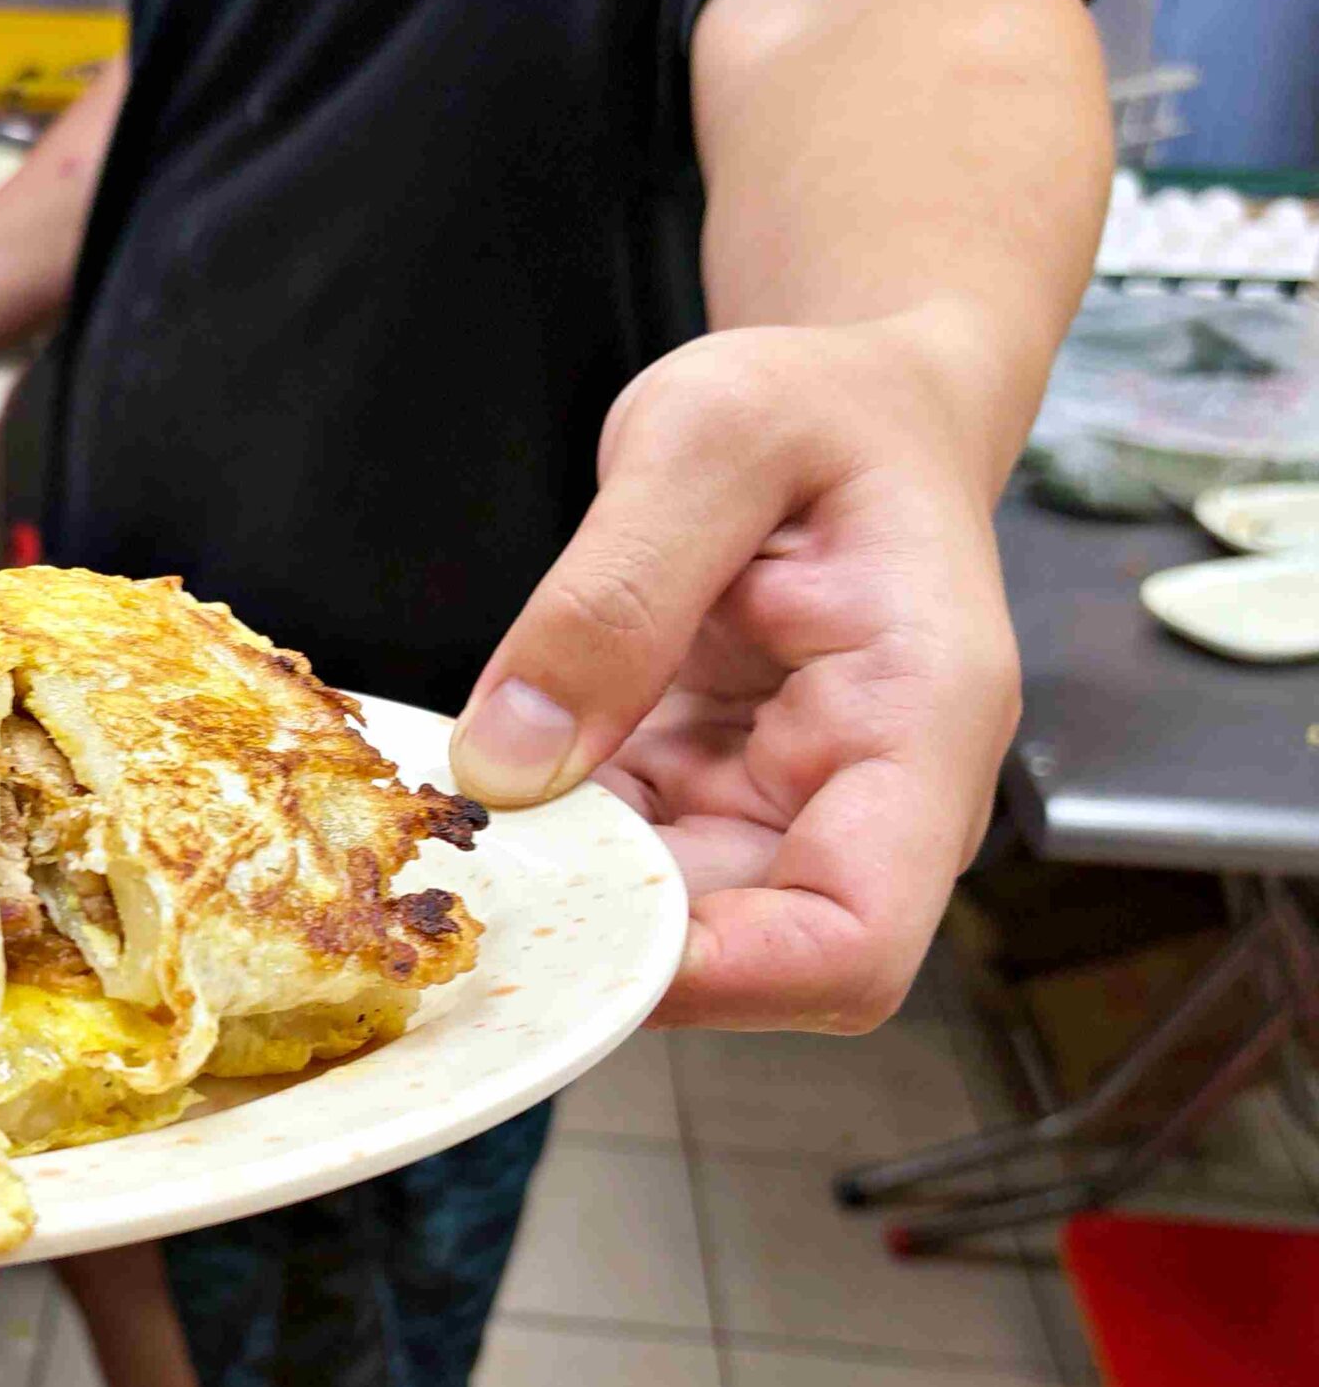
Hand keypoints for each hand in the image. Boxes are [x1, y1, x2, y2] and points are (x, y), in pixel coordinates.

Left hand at [448, 320, 1020, 1032]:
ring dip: (565, 890)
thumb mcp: (708, 440)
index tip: (579, 935)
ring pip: (668, 924)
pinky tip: (489, 789)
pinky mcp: (712, 800)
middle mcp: (868, 800)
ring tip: (467, 822)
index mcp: (918, 722)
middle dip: (604, 933)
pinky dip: (553, 841)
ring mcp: (786, 811)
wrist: (854, 407)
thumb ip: (612, 594)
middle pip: (745, 959)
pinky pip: (626, 860)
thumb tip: (509, 765)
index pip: (850, 944)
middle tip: (469, 875)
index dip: (717, 979)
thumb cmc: (822, 408)